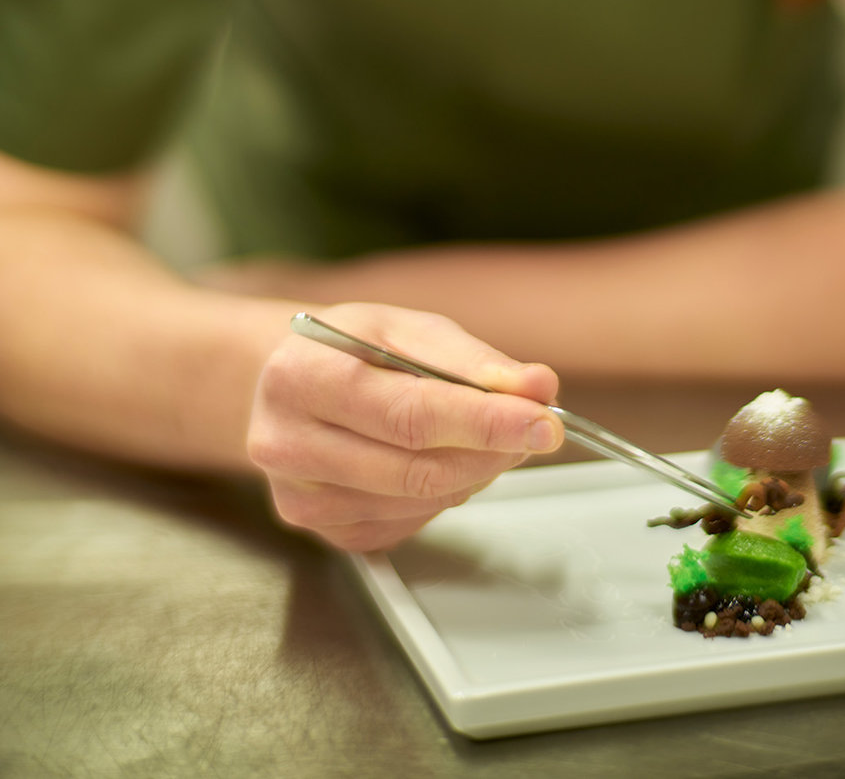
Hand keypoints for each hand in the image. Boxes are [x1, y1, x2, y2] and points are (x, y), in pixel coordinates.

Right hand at [247, 302, 561, 551]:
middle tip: (539, 427)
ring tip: (488, 436)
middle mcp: (286, 444)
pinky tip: (441, 459)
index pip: (409, 413)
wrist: (285, 384)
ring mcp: (299, 498)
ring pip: (418, 500)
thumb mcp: (403, 328)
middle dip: (492, 450)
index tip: (543, 419)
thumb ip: (470, 360)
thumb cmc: (348, 348)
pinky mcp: (321, 532)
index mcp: (301, 376)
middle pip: (416, 467)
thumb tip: (537, 387)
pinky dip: (444, 492)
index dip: (484, 421)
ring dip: (475, 471)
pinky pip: (407, 523)